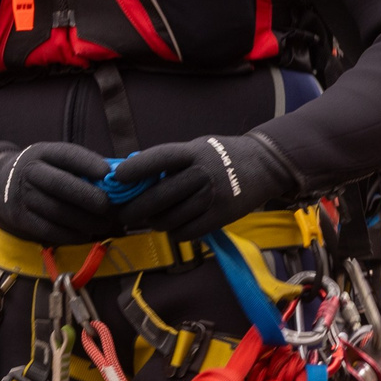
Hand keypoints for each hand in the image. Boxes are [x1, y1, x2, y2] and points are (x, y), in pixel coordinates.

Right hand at [0, 143, 120, 247]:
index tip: (109, 174)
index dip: (88, 163)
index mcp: (42, 152)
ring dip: (84, 220)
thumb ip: (83, 167)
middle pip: (60, 185)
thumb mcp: (55, 159)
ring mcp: (22, 196)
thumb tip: (118, 178)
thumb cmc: (43, 171)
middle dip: (88, 197)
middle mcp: (29, 171)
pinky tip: (86, 235)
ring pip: (56, 210)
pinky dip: (71, 234)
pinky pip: (48, 230)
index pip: (66, 155)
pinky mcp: (19, 218)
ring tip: (105, 225)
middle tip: (109, 207)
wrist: (0, 182)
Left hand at [110, 133, 299, 241]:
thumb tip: (133, 173)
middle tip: (123, 214)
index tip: (117, 178)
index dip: (136, 169)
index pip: (160, 158)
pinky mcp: (221, 217)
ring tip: (151, 220)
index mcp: (193, 152)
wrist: (264, 165)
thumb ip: (171, 160)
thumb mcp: (197, 147)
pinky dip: (174, 232)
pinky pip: (186, 232)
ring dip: (154, 222)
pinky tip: (172, 227)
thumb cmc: (221, 155)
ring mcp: (212, 197)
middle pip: (159, 196)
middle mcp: (202, 173)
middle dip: (134, 208)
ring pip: (170, 218)